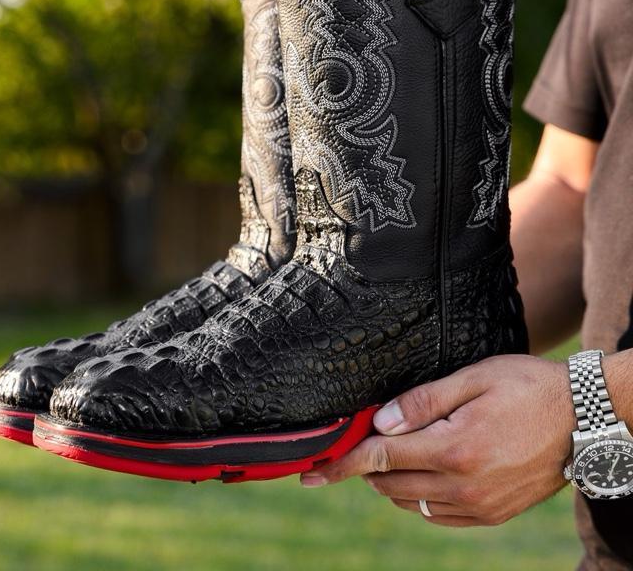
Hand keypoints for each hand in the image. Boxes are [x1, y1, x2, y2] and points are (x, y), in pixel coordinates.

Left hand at [300, 355, 575, 526]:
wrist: (583, 417)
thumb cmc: (526, 387)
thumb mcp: (471, 379)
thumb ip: (421, 402)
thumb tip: (379, 423)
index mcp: (453, 450)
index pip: (380, 459)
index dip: (340, 465)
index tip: (310, 475)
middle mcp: (464, 486)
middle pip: (390, 483)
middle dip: (366, 465)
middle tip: (361, 440)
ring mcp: (480, 506)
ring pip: (411, 502)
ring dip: (390, 480)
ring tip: (391, 452)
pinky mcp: (492, 514)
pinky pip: (438, 515)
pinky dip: (418, 497)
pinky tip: (421, 472)